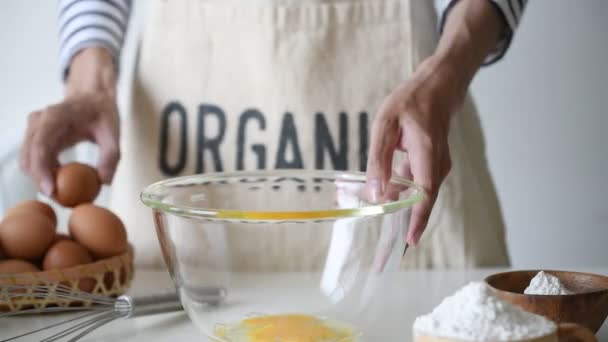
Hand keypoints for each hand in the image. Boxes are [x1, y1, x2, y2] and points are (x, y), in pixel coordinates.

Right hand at [20, 47, 118, 195]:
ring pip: (27, 159)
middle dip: (39, 180)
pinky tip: (60, 182)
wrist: (94, 98)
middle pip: (29, 155)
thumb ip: (111, 156)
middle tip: (59, 199)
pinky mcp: (36, 137)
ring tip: (62, 193)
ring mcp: (34, 128)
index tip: (50, 191)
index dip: (42, 170)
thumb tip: (104, 182)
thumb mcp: (114, 133)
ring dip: (39, 178)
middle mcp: (39, 120)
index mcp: (56, 115)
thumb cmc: (103, 114)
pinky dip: (42, 173)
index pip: (41, 145)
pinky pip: (33, 159)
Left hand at [366, 56, 466, 245]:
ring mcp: (437, 166)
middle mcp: (437, 164)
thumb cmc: (410, 101)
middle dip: (405, 229)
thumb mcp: (385, 124)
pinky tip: (385, 206)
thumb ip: (379, 158)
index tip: (409, 241)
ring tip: (384, 244)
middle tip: (387, 257)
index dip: (417, 218)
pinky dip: (402, 199)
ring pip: (418, 197)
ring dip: (402, 216)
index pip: (424, 193)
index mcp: (427, 152)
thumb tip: (374, 192)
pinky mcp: (431, 166)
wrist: (439, 88)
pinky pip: (417, 188)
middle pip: (422, 203)